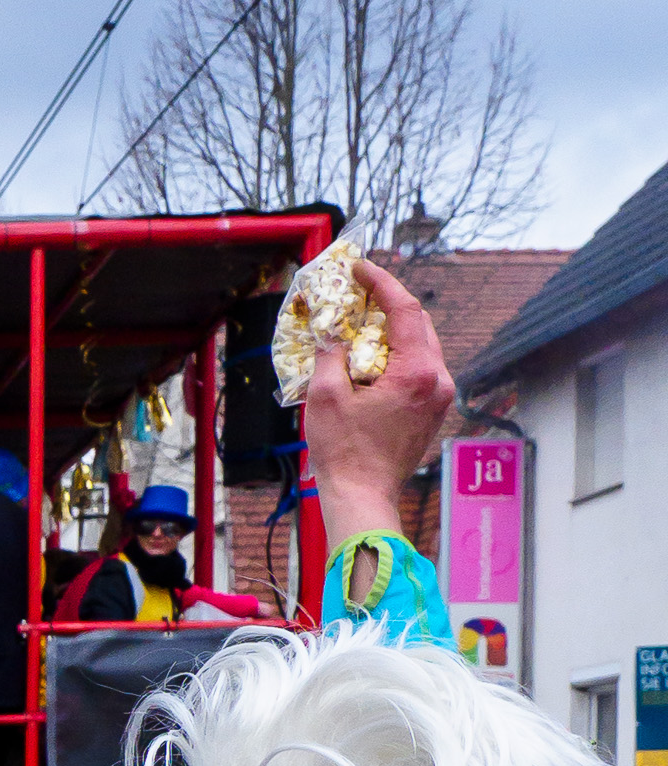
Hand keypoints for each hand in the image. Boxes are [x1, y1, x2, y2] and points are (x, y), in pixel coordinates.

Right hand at [306, 257, 455, 562]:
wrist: (363, 497)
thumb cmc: (345, 454)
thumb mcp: (325, 396)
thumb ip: (331, 354)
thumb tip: (332, 332)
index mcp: (416, 372)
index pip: (406, 309)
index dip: (382, 282)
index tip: (360, 268)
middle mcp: (437, 380)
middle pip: (419, 323)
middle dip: (388, 305)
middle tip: (357, 295)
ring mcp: (439, 396)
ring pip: (421, 345)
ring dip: (392, 331)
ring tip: (360, 326)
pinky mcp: (432, 410)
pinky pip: (419, 368)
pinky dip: (397, 355)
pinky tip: (371, 358)